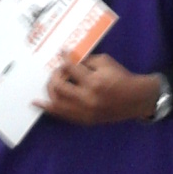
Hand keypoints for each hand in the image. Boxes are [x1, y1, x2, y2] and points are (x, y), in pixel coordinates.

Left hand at [38, 54, 158, 125]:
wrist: (135, 99)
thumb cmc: (120, 77)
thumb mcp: (104, 62)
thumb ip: (85, 61)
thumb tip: (67, 60)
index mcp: (94, 82)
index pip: (70, 68)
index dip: (63, 59)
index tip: (60, 53)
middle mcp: (87, 99)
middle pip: (59, 87)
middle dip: (55, 75)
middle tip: (59, 69)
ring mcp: (84, 112)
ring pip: (57, 103)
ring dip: (50, 90)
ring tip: (50, 82)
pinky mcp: (84, 120)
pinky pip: (61, 115)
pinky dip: (48, 108)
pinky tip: (37, 103)